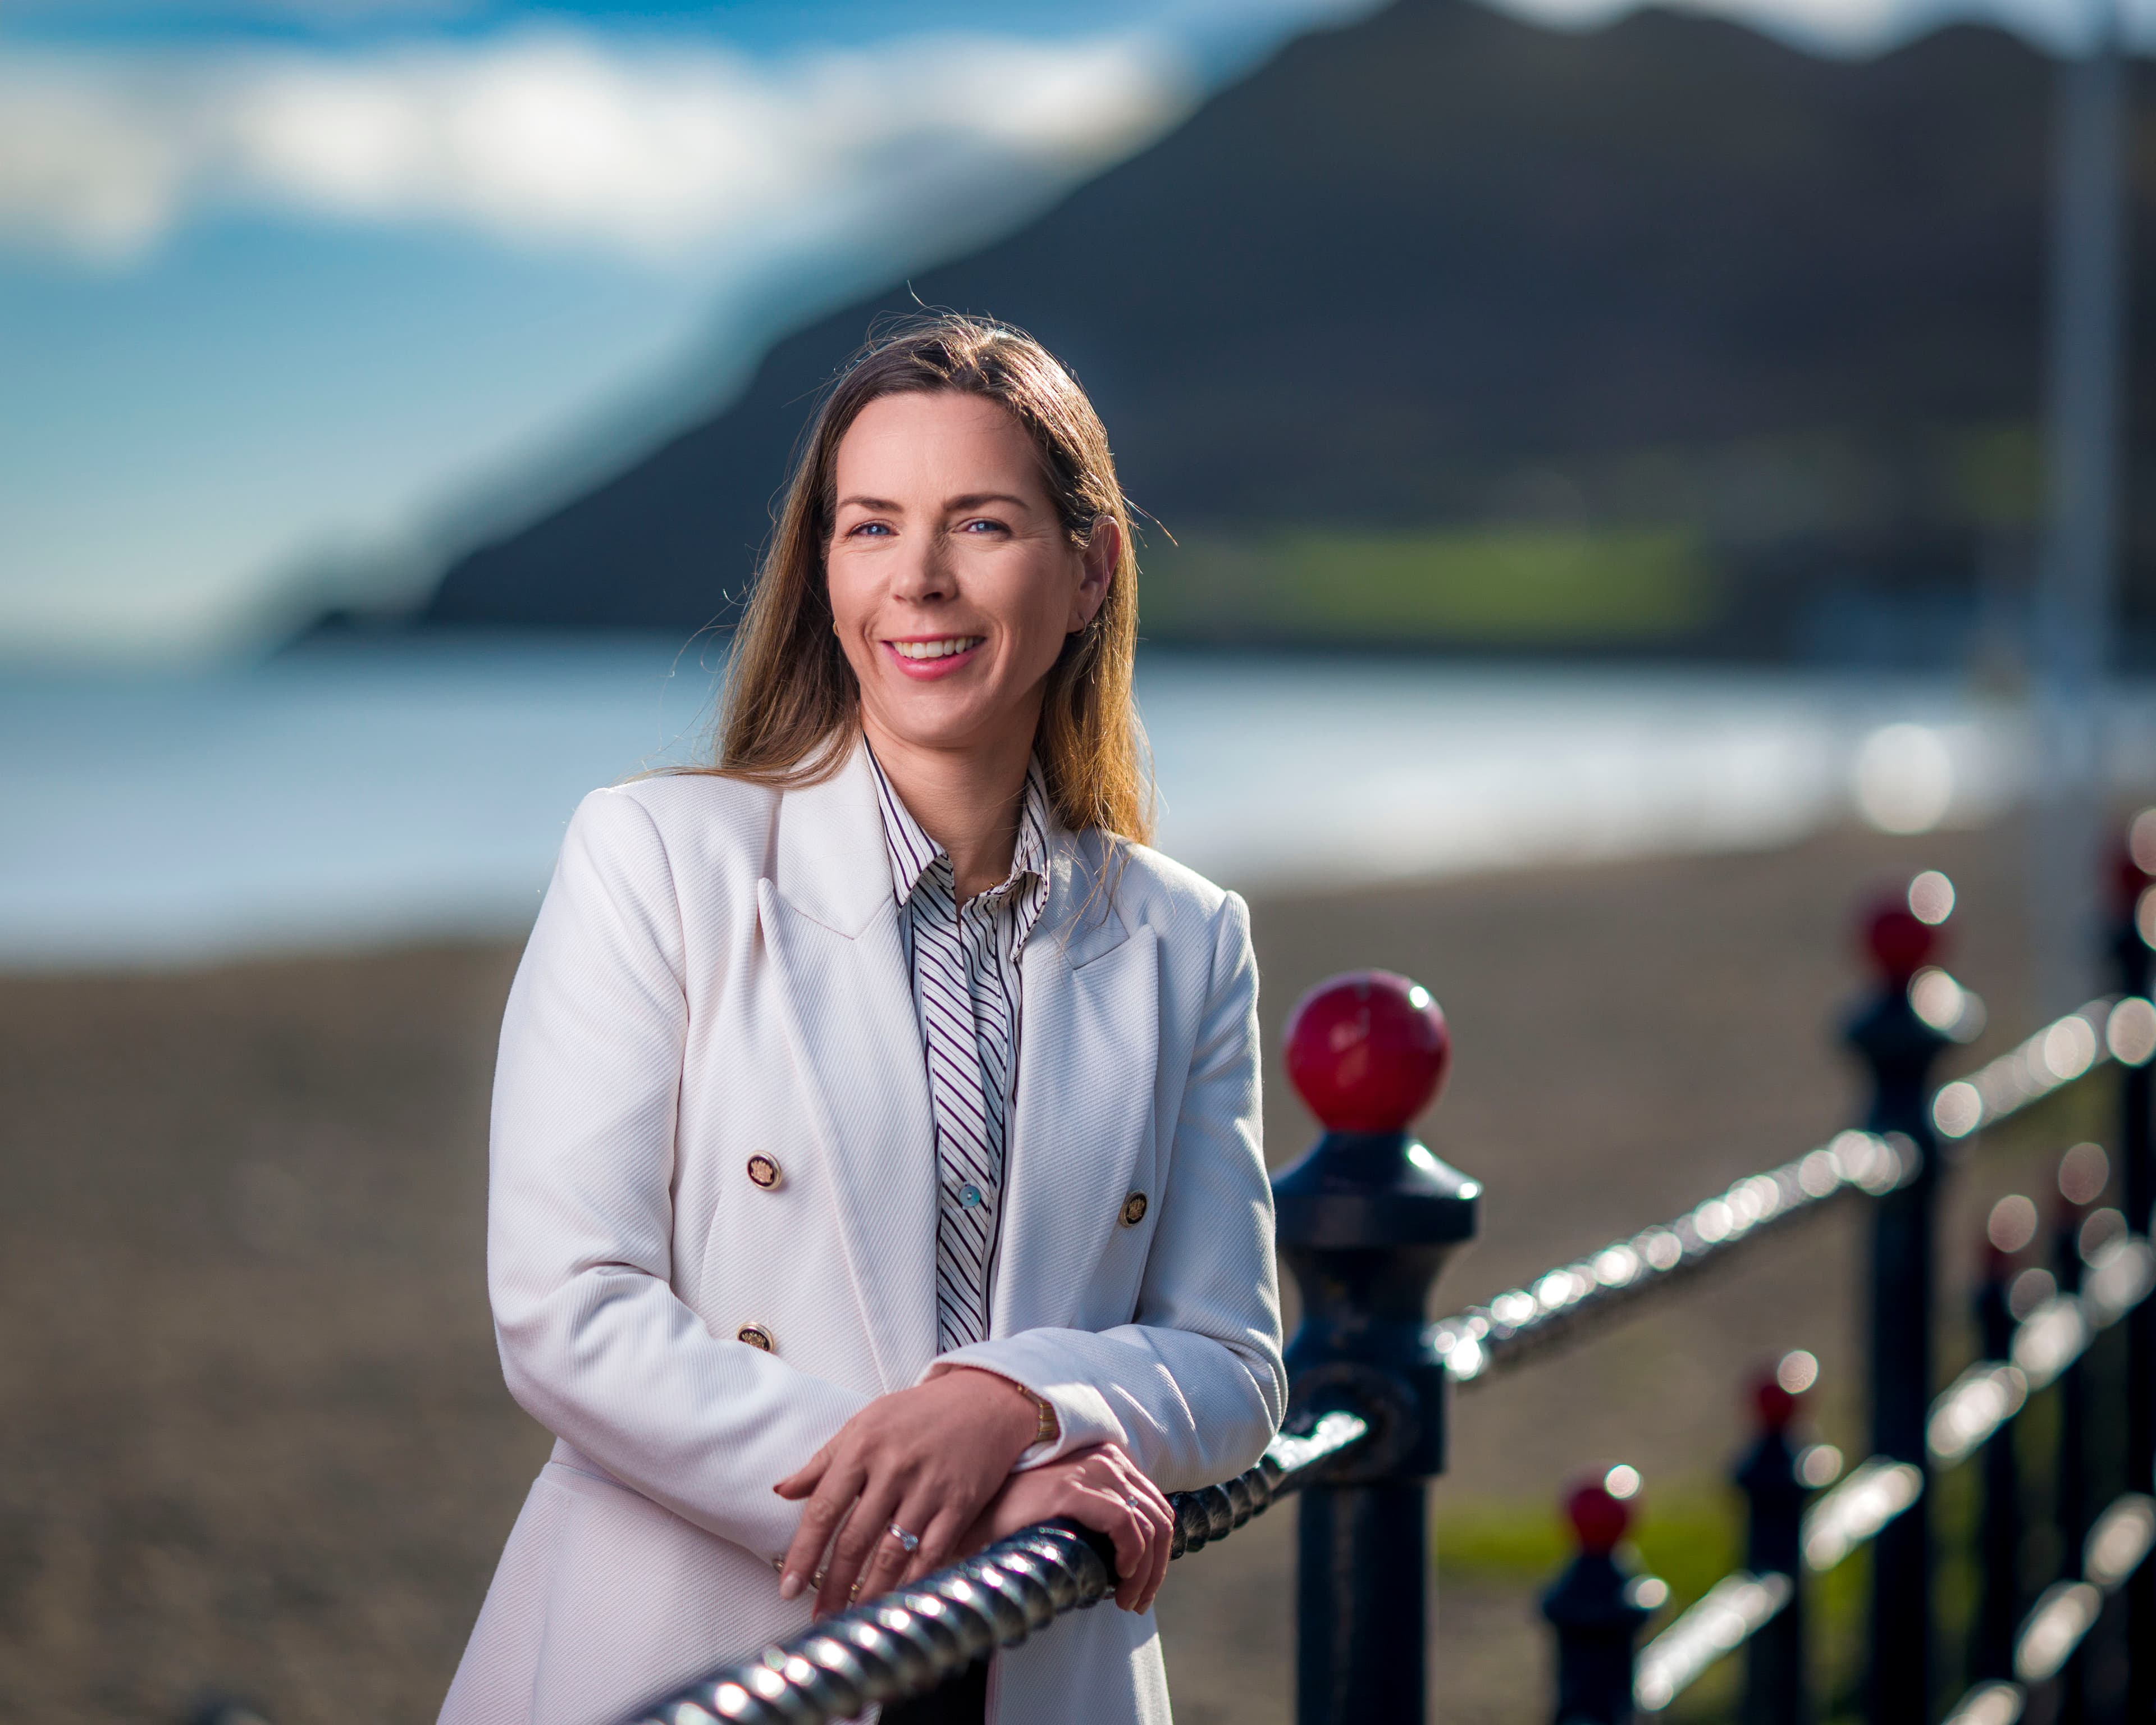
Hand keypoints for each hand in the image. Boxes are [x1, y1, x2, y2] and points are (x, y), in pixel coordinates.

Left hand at [774, 1367, 1037, 1615]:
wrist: (984, 1400)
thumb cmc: (919, 1413)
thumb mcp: (866, 1423)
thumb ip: (824, 1460)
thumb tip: (784, 1490)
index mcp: (863, 1446)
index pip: (823, 1509)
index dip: (803, 1553)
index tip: (788, 1586)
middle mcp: (894, 1468)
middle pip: (855, 1539)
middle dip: (832, 1584)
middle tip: (818, 1615)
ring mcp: (929, 1488)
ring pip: (891, 1554)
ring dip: (868, 1592)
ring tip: (851, 1617)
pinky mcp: (959, 1504)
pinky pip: (931, 1553)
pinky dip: (912, 1582)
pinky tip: (898, 1601)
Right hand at [960, 1444, 1173, 1612]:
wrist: (968, 1517)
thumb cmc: (1016, 1521)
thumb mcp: (1071, 1515)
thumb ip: (1102, 1520)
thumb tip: (1138, 1557)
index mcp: (1107, 1459)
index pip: (1156, 1507)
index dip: (1158, 1553)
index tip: (1141, 1586)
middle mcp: (1104, 1457)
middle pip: (1160, 1517)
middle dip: (1156, 1568)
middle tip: (1136, 1602)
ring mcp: (1088, 1469)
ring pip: (1150, 1525)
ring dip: (1146, 1573)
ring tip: (1127, 1601)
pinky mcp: (1070, 1489)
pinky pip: (1126, 1524)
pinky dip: (1132, 1556)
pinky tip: (1117, 1576)